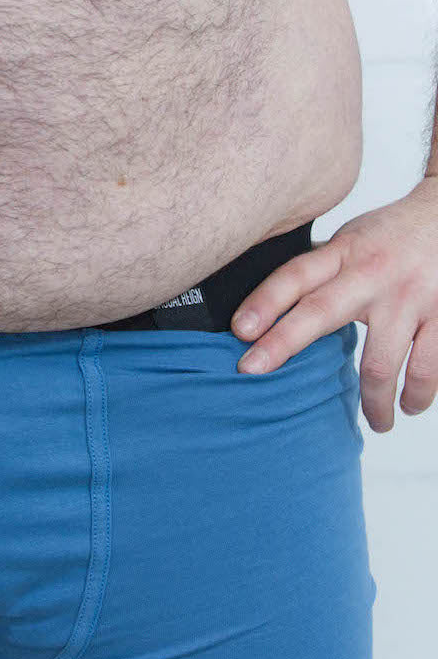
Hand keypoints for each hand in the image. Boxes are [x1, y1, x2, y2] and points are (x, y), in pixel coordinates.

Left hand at [229, 178, 437, 431]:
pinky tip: (412, 404)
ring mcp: (409, 296)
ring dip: (375, 401)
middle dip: (283, 344)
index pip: (295, 275)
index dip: (264, 301)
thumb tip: (269, 310)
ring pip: (380, 362)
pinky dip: (420, 393)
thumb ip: (319, 271)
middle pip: (320, 312)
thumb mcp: (350, 241)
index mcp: (345, 253)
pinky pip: (428, 366)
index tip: (239, 331)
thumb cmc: (392, 236)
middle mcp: (372, 273)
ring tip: (379, 422)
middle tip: (253, 372)